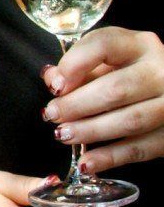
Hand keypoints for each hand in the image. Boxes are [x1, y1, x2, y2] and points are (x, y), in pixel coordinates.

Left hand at [44, 27, 163, 175]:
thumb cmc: (126, 72)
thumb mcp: (104, 60)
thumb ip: (77, 67)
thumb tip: (54, 79)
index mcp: (139, 45)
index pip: (106, 45)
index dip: (76, 64)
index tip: (55, 84)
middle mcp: (160, 70)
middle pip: (116, 89)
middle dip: (77, 105)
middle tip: (53, 114)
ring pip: (131, 120)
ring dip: (91, 131)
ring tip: (64, 134)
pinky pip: (142, 148)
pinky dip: (111, 157)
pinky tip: (87, 162)